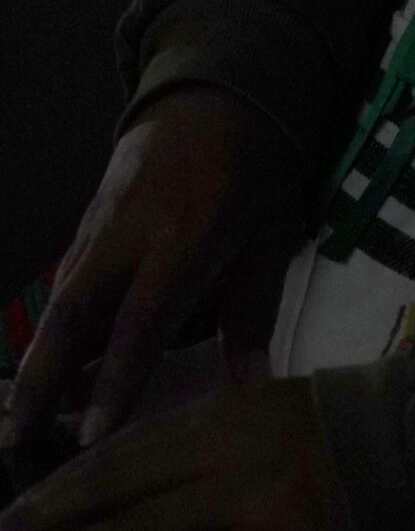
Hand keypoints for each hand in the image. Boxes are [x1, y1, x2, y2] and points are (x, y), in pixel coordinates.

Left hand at [0, 377, 356, 530]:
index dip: (62, 480)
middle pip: (116, 485)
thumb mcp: (273, 407)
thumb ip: (215, 437)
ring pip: (144, 528)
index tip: (15, 505)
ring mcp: (251, 493)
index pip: (123, 448)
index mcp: (221, 412)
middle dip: (46, 518)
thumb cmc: (352, 421)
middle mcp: (224, 448)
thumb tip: (152, 475)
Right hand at [1, 88, 305, 460]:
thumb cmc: (255, 166)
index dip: (115, 382)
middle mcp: (128, 234)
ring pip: (59, 302)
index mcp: (183, 236)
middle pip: (72, 314)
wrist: (216, 93)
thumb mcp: (273, 230)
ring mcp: (100, 226)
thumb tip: (253, 383)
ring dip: (36, 361)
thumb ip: (255, 308)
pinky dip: (51, 330)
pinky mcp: (89, 223)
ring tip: (15, 421)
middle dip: (39, 379)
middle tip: (13, 437)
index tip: (91, 436)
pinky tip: (44, 370)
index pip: (141, 321)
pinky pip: (66, 283)